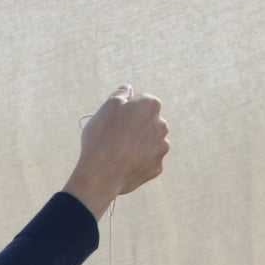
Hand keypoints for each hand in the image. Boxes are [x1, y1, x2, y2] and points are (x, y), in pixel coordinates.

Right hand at [64, 84, 169, 219]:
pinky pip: (147, 161)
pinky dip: (138, 162)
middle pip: (147, 122)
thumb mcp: (107, 107)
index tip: (114, 121)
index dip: (126, 111)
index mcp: (151, 105)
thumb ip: (120, 94)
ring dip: (138, 145)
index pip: (141, 102)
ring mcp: (161, 147)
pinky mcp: (157, 167)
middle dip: (135, 127)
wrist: (102, 175)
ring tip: (119, 154)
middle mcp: (162, 124)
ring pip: (149, 142)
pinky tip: (124, 166)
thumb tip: (127, 89)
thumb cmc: (102, 138)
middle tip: (114, 138)